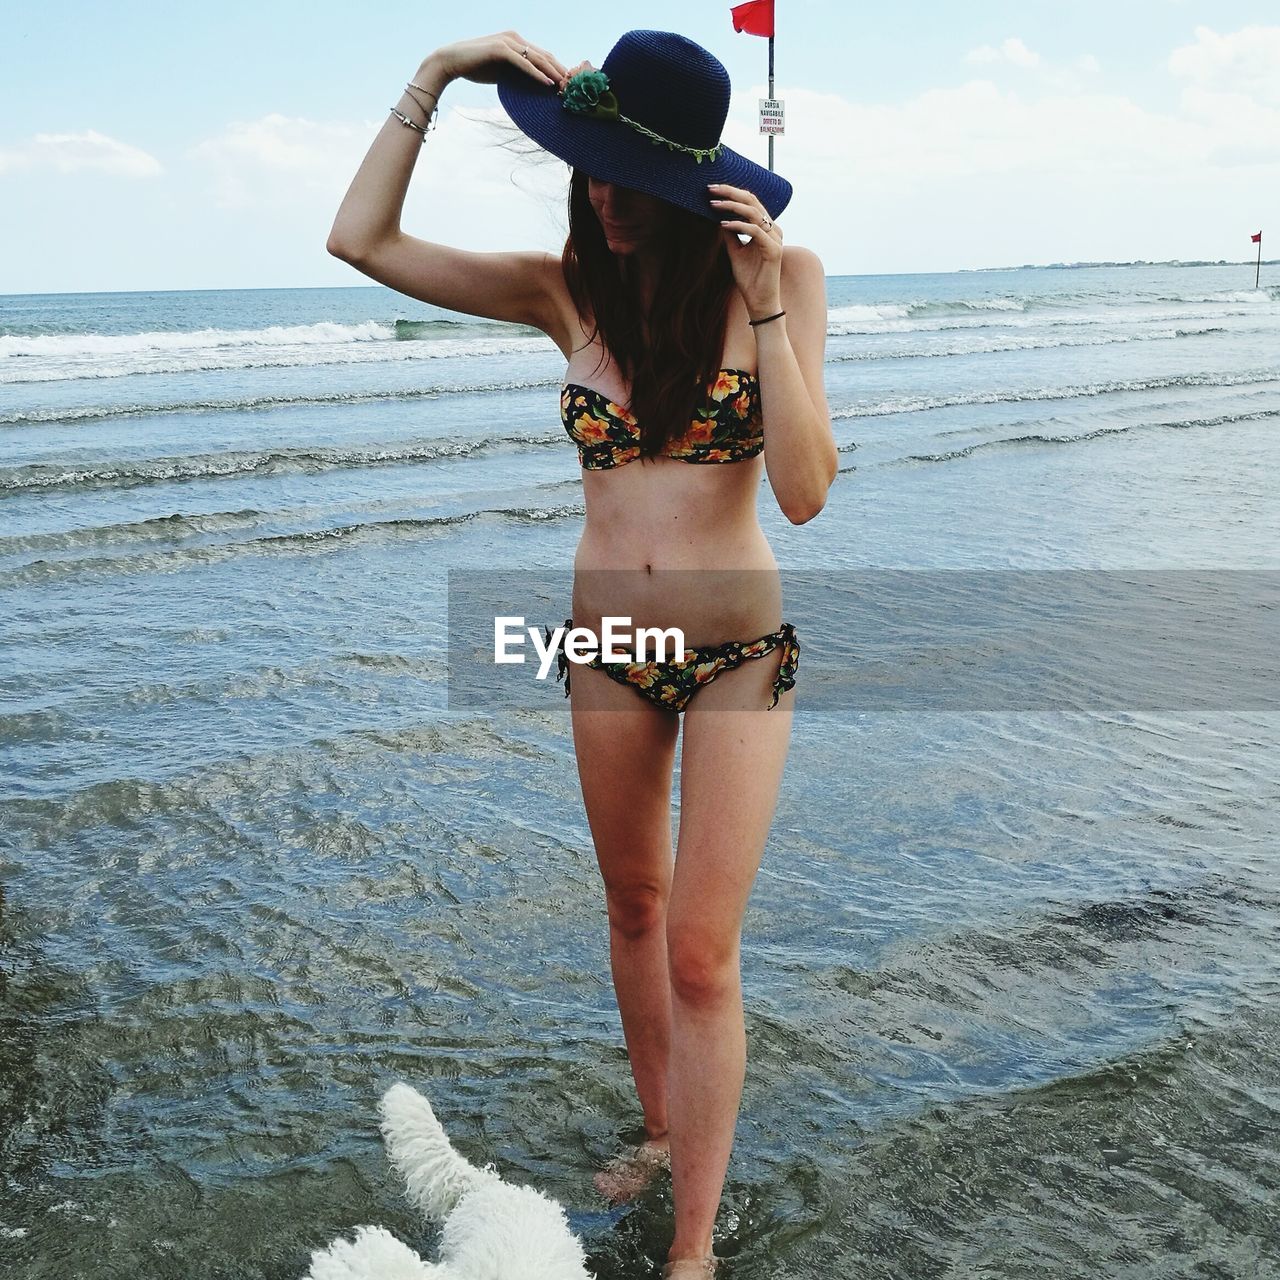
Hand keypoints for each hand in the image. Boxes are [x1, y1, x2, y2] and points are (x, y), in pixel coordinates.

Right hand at [424, 31, 569, 91]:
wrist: (452, 61)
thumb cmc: (475, 67)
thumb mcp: (501, 71)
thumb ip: (517, 73)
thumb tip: (533, 86)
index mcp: (516, 41)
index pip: (542, 55)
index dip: (557, 69)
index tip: (568, 84)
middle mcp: (514, 38)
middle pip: (544, 55)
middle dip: (560, 71)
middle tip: (573, 87)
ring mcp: (508, 42)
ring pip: (537, 58)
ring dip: (553, 73)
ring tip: (565, 87)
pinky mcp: (501, 49)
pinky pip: (524, 63)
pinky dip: (537, 74)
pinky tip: (548, 83)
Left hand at [708, 182, 782, 319]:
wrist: (760, 302)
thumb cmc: (750, 278)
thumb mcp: (735, 252)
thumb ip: (731, 234)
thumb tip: (719, 218)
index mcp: (767, 228)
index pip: (750, 202)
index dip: (732, 193)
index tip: (712, 190)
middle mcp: (774, 230)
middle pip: (753, 201)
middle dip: (731, 193)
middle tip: (711, 189)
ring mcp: (776, 239)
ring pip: (755, 213)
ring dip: (732, 206)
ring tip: (714, 204)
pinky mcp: (774, 250)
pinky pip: (756, 231)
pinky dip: (739, 225)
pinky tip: (724, 224)